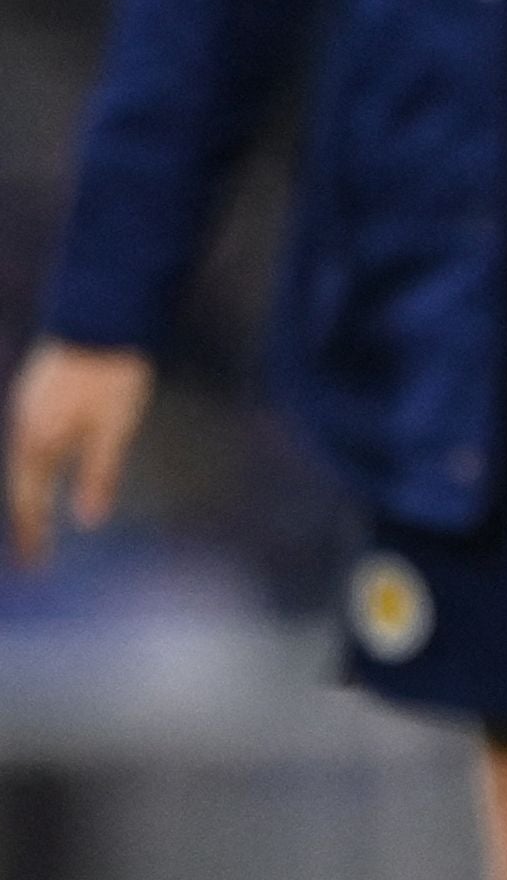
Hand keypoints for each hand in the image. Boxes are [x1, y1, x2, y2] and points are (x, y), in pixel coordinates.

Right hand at [8, 342, 152, 568]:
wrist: (102, 313)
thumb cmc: (112, 373)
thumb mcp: (114, 428)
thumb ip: (98, 474)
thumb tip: (88, 520)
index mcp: (37, 441)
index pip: (29, 500)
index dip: (32, 534)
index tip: (35, 566)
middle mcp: (24, 426)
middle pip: (20, 482)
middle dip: (27, 516)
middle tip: (32, 550)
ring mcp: (28, 404)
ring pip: (23, 458)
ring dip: (28, 488)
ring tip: (36, 515)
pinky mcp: (39, 388)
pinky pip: (29, 437)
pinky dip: (35, 461)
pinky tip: (47, 463)